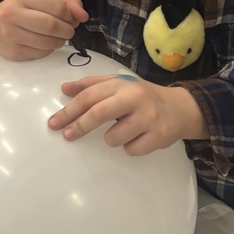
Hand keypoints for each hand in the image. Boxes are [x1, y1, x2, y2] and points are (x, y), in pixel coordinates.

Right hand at [0, 0, 88, 60]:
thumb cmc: (27, 9)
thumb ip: (69, 2)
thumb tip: (83, 16)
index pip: (57, 8)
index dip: (70, 15)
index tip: (71, 18)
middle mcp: (12, 14)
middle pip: (51, 26)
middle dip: (67, 30)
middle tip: (69, 30)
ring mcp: (10, 34)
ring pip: (48, 43)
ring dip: (60, 41)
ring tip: (59, 36)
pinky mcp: (13, 51)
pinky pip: (41, 53)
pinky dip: (49, 49)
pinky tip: (45, 42)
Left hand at [47, 75, 207, 155]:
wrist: (180, 108)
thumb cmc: (143, 96)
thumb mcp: (119, 84)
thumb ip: (92, 85)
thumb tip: (65, 88)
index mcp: (122, 84)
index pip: (89, 96)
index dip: (69, 111)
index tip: (54, 123)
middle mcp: (136, 98)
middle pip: (98, 113)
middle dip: (79, 126)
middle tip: (67, 136)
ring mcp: (149, 117)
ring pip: (114, 138)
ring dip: (112, 138)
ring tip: (123, 131)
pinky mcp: (159, 136)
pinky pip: (131, 150)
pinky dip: (130, 147)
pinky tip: (139, 137)